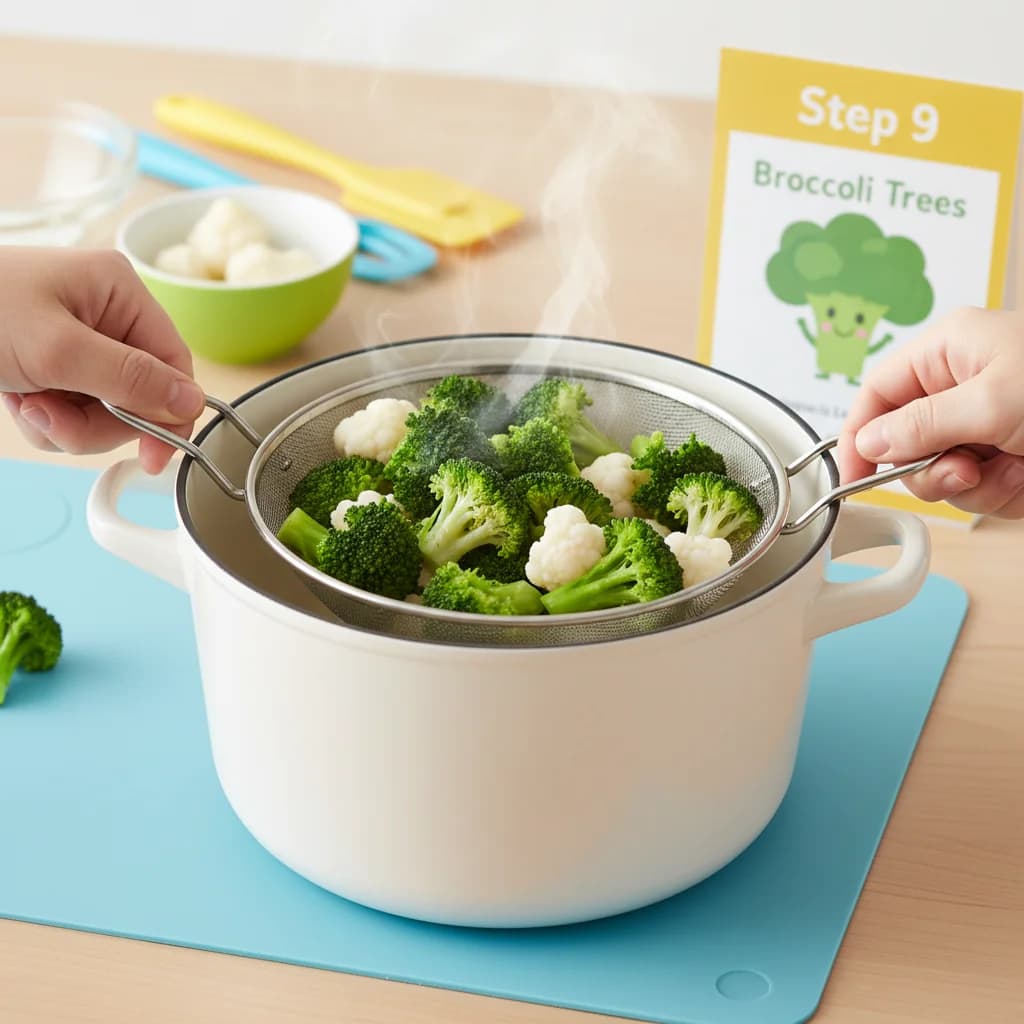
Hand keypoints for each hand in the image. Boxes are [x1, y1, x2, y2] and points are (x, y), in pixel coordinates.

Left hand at [0, 247, 203, 473]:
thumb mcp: (57, 350)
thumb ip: (130, 379)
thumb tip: (190, 403)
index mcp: (119, 291)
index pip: (174, 362)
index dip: (168, 413)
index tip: (154, 456)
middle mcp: (106, 314)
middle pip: (140, 395)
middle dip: (98, 421)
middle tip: (55, 420)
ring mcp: (78, 342)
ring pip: (105, 410)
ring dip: (67, 424)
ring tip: (27, 405)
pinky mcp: (52, 365)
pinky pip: (73, 411)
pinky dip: (47, 419)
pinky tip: (18, 402)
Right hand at [837, 306, 1023, 517]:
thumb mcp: (992, 400)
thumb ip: (920, 424)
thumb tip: (868, 442)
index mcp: (949, 352)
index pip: (877, 393)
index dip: (859, 433)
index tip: (853, 474)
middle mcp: (961, 389)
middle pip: (904, 443)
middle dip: (932, 468)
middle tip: (963, 470)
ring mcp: (985, 428)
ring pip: (941, 475)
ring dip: (974, 485)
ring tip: (1012, 470)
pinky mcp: (1008, 461)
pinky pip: (978, 493)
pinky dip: (1002, 495)